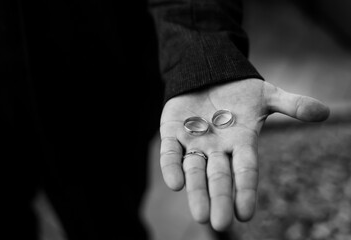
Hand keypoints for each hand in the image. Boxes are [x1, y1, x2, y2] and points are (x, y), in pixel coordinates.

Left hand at [159, 79, 328, 230]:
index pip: (245, 170)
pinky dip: (171, 166)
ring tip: (200, 215)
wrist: (210, 76)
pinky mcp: (172, 133)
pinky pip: (169, 153)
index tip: (245, 214)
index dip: (246, 190)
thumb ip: (292, 104)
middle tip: (219, 223)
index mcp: (241, 142)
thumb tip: (324, 112)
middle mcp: (217, 148)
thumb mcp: (267, 95)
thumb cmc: (239, 91)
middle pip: (219, 177)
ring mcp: (194, 141)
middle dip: (219, 198)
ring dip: (196, 191)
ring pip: (194, 170)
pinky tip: (175, 183)